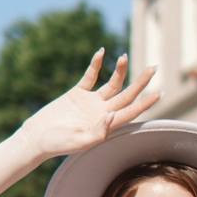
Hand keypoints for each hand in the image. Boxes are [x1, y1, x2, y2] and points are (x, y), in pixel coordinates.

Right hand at [19, 51, 159, 162]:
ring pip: (111, 84)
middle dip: (141, 82)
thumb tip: (113, 117)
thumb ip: (97, 132)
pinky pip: (90, 76)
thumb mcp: (78, 141)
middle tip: (154, 67)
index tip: (159, 92)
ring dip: (119, 70)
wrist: (37, 137)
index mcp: (106, 125)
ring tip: (124, 56)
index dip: (146, 102)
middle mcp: (102, 112)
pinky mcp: (77, 93)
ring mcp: (90, 102)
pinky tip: (101, 52)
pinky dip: (95, 64)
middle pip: (127, 94)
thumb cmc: (57, 144)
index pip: (131, 111)